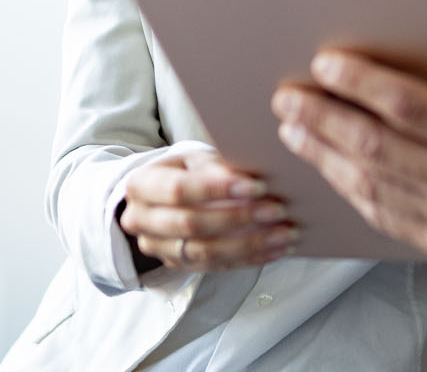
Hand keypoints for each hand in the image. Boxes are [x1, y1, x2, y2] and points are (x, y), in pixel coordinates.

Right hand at [116, 153, 294, 272]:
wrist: (162, 198)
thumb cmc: (184, 172)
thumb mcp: (194, 160)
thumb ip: (217, 167)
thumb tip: (251, 178)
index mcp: (141, 185)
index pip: (179, 190)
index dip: (218, 189)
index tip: (258, 187)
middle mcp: (141, 220)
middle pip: (191, 225)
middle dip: (238, 219)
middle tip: (276, 211)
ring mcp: (158, 248)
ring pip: (205, 252)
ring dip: (249, 244)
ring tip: (284, 234)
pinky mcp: (178, 266)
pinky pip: (216, 267)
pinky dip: (249, 258)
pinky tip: (276, 249)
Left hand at [275, 34, 426, 290]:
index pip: (406, 105)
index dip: (359, 80)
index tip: (328, 61)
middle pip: (372, 145)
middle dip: (321, 116)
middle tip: (287, 93)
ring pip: (369, 184)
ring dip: (324, 153)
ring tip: (294, 128)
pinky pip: (383, 216)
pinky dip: (350, 191)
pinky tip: (333, 170)